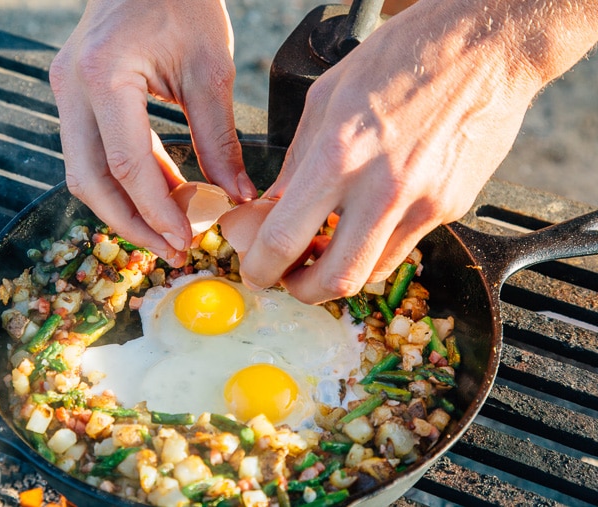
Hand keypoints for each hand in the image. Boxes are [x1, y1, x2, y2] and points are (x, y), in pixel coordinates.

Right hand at [50, 0, 255, 264]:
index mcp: (104, 75)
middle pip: (90, 180)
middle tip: (171, 249)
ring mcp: (66, 90)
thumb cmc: (184, 0)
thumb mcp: (210, 70)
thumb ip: (219, 138)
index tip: (185, 241)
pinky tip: (165, 193)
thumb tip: (234, 196)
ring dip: (125, 207)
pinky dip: (127, 179)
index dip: (155, 211)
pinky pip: (94, 151)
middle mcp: (72, 86)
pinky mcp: (75, 95)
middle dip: (131, 223)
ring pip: (85, 172)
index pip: (126, 165)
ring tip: (171, 229)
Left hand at [239, 0, 595, 303]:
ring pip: (372, 272)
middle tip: (289, 277)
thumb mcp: (326, 99)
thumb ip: (297, 163)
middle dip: (301, 291)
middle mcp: (382, 188)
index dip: (261, 267)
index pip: (285, 239)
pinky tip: (365, 222)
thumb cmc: (401, 58)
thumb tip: (273, 208)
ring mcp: (423, 203)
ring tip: (325, 247)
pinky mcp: (451, 208)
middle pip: (335, 280)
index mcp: (339, 154)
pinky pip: (404, 247)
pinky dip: (375, 247)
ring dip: (339, 271)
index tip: (256, 269)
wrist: (486, 45)